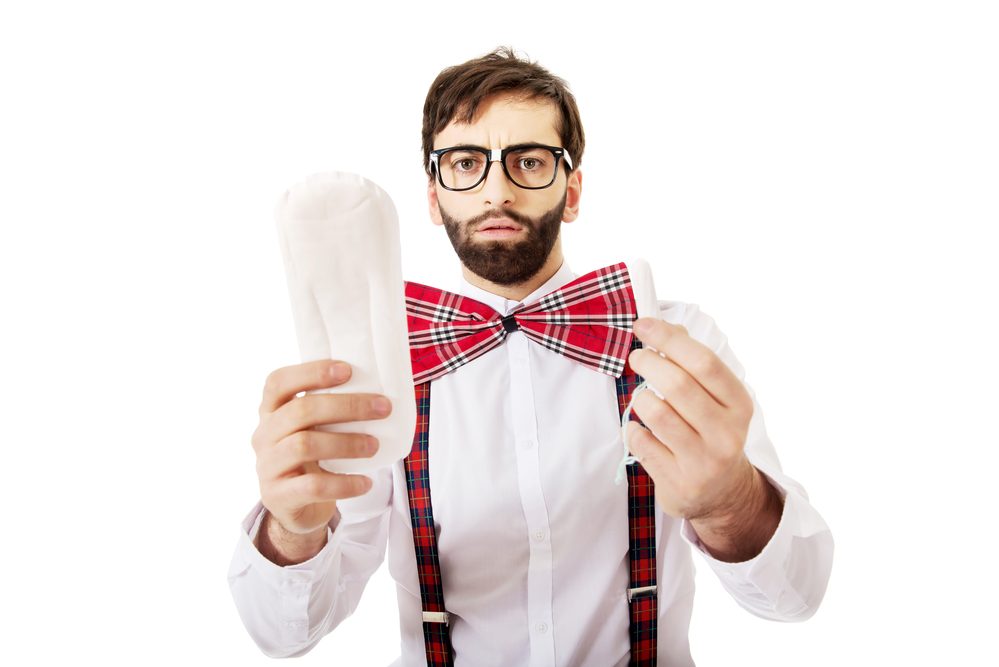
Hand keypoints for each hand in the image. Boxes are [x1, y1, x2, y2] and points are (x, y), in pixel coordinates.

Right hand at [250, 359, 391, 536]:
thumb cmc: (312, 458)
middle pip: (300, 411)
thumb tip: (379, 395)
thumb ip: (330, 411)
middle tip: (382, 408)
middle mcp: (264, 435)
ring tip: (374, 445)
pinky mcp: (278, 495)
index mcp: (271, 411)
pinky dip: (344, 483)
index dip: (311, 372)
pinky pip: (314, 486)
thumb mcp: (313, 429)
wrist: (295, 508)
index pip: (279, 382)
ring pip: (304, 445)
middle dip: (346, 406)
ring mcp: (267, 466)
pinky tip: (365, 482)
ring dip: (346, 443)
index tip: (347, 370)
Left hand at [625, 318, 756, 521]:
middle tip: (637, 358)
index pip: (704, 362)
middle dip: (649, 363)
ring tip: (643, 399)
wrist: (723, 494)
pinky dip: (633, 430)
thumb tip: (667, 328)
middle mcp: (726, 434)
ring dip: (640, 399)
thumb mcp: (715, 398)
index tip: (643, 324)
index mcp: (739, 405)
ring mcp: (703, 462)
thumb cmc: (711, 432)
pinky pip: (642, 443)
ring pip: (657, 414)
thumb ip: (693, 363)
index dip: (669, 339)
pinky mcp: (679, 484)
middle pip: (678, 385)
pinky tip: (640, 429)